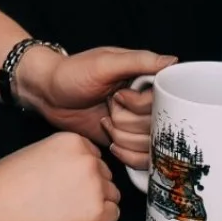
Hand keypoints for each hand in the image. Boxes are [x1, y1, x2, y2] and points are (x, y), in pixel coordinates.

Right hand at [0, 132, 121, 220]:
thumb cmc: (5, 183)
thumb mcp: (38, 151)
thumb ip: (65, 155)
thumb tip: (81, 170)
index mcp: (74, 140)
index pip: (94, 156)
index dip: (78, 172)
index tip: (63, 182)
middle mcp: (89, 159)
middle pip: (104, 174)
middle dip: (89, 186)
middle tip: (62, 198)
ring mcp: (94, 185)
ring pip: (111, 194)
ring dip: (95, 202)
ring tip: (66, 209)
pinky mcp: (95, 212)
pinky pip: (113, 214)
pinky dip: (98, 219)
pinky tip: (74, 219)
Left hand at [15, 46, 177, 172]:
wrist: (48, 94)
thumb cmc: (73, 72)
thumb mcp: (105, 62)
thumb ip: (139, 61)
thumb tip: (172, 61)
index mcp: (147, 80)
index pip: (165, 101)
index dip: (140, 105)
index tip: (118, 97)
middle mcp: (148, 103)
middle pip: (157, 126)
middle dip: (126, 121)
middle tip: (108, 106)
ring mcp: (138, 125)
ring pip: (149, 145)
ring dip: (123, 136)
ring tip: (106, 121)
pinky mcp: (128, 142)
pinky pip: (143, 159)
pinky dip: (127, 155)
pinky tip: (111, 142)